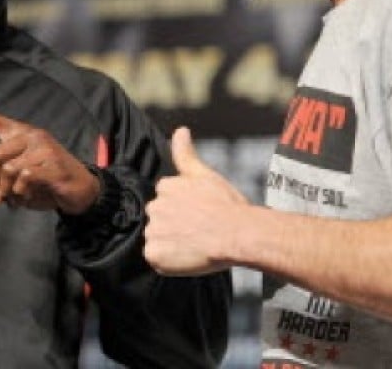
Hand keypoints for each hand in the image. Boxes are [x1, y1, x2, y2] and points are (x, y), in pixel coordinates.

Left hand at [0, 88, 99, 213]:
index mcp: (20, 136)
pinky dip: (22, 194)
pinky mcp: (53, 164)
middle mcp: (31, 136)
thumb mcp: (17, 189)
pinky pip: (24, 178)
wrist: (80, 191)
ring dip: (9, 191)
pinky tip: (30, 197)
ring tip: (19, 198)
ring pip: (8, 169)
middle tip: (6, 193)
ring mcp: (44, 148)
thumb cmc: (45, 185)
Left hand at [143, 126, 248, 275]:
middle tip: (198, 230)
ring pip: (157, 239)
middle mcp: (154, 208)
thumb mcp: (205, 174)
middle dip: (173, 225)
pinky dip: (169, 261)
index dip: (184, 209)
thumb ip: (186, 154)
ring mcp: (154, 232)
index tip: (199, 214)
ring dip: (171, 243)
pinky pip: (157, 259)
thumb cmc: (227, 205)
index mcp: (165, 188)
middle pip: (159, 218)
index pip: (166, 199)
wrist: (237, 234)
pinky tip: (188, 256)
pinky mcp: (155, 254)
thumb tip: (180, 130)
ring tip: (195, 244)